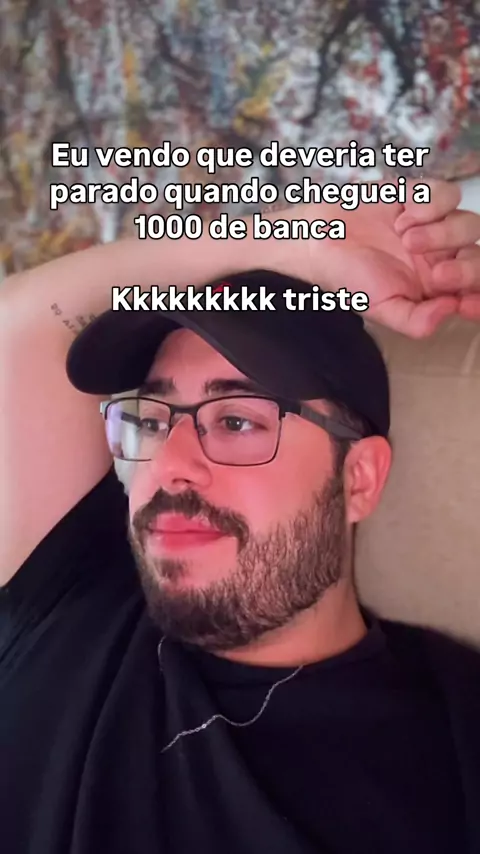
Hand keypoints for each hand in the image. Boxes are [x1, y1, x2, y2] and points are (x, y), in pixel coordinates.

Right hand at [308, 179, 479, 337]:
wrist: (318, 242)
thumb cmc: (348, 279)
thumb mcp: (383, 311)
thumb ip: (417, 321)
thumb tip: (450, 309)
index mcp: (437, 288)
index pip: (475, 292)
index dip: (479, 298)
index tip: (466, 303)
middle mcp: (442, 256)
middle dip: (467, 269)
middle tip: (437, 273)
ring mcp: (435, 226)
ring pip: (469, 225)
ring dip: (443, 234)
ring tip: (406, 240)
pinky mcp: (421, 197)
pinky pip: (448, 195)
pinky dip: (430, 205)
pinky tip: (401, 218)